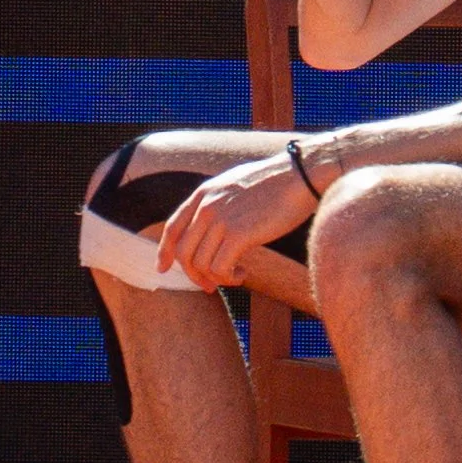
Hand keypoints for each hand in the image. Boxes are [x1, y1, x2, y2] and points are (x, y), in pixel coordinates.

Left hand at [157, 151, 314, 288]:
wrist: (299, 176)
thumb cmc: (274, 183)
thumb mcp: (234, 185)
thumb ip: (218, 202)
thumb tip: (211, 228)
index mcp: (204, 193)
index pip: (173, 227)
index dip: (164, 251)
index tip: (163, 268)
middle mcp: (207, 206)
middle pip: (184, 252)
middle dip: (193, 275)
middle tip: (210, 286)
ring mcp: (221, 219)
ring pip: (200, 264)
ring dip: (215, 278)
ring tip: (234, 276)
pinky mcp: (239, 234)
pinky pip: (220, 268)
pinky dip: (228, 278)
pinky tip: (242, 274)